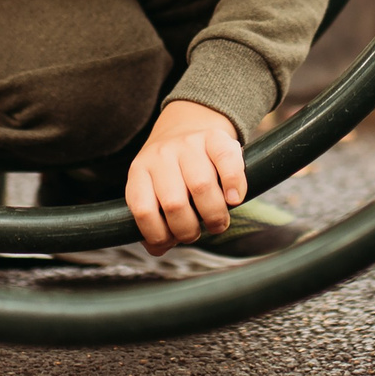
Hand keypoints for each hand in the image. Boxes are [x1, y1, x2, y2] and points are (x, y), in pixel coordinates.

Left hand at [123, 101, 247, 254]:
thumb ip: (153, 220)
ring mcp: (187, 143)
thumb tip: (158, 249)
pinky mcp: (214, 137)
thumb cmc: (172, 173)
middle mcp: (161, 155)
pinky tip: (234, 199)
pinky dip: (234, 185)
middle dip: (190, 230)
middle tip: (201, 231)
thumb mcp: (152, 190)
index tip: (173, 240)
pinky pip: (227, 162)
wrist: (187, 126)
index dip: (159, 235)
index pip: (143, 210)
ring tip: (218, 222)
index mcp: (139, 171)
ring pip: (201, 186)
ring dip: (214, 215)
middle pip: (174, 203)